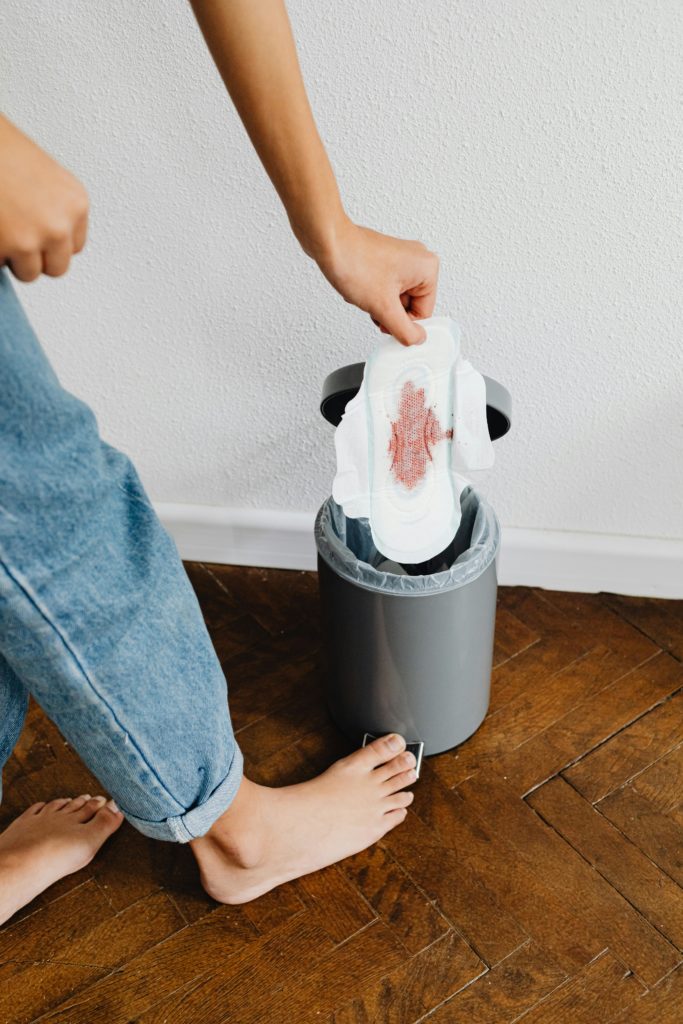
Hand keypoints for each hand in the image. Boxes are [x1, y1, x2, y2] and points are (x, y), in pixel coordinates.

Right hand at [0, 116, 88, 281]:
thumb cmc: (1, 148)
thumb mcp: (42, 176)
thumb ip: (51, 208)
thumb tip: (45, 237)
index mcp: (75, 203)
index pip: (74, 246)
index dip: (50, 243)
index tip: (37, 234)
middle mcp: (60, 224)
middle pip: (57, 267)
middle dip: (36, 258)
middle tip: (16, 237)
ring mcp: (33, 239)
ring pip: (29, 273)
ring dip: (13, 258)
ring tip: (1, 229)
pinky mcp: (9, 248)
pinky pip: (2, 266)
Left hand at [315, 220, 438, 345]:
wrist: (328, 243)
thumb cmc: (354, 262)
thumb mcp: (383, 307)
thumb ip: (405, 331)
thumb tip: (417, 339)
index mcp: (427, 268)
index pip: (423, 314)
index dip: (402, 322)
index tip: (385, 319)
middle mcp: (418, 260)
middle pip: (410, 306)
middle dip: (388, 311)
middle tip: (373, 303)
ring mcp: (402, 258)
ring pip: (396, 299)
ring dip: (379, 304)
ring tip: (366, 292)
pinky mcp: (387, 259)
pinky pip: (385, 289)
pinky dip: (373, 294)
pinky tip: (361, 287)